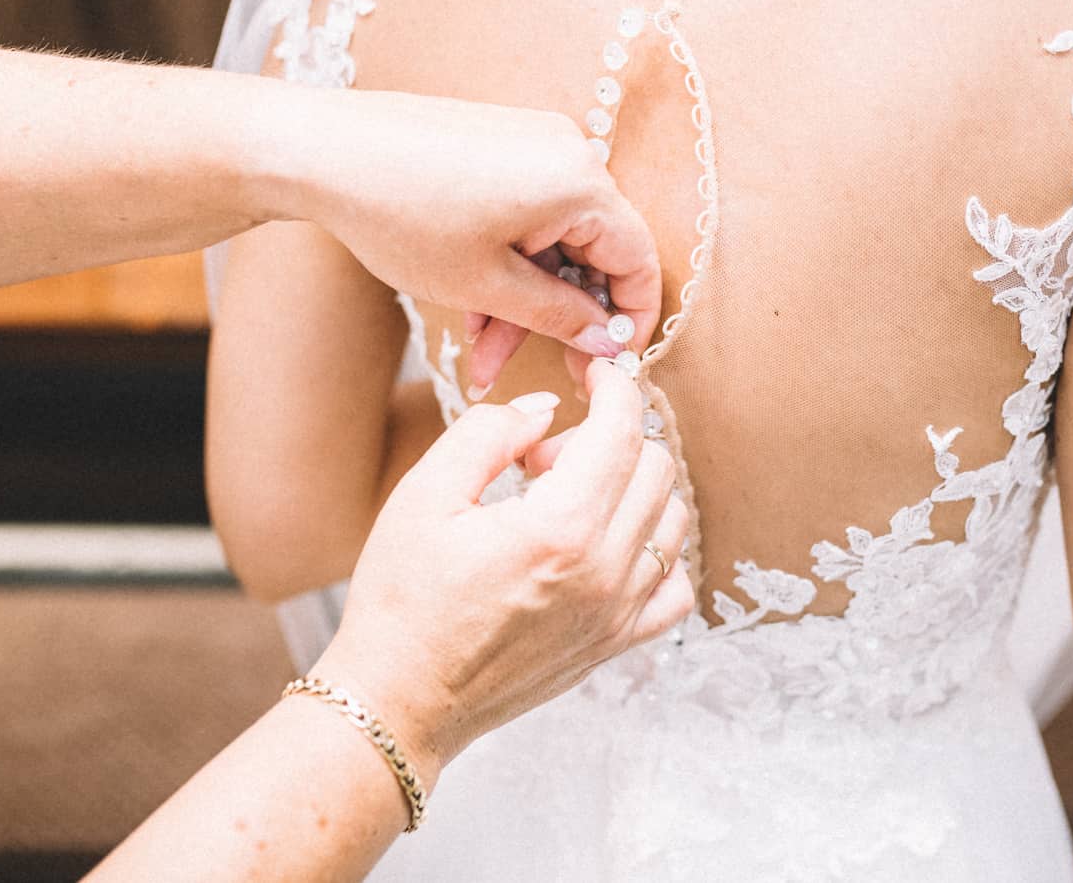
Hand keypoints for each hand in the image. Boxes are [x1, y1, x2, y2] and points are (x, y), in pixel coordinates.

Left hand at [261, 88, 659, 387]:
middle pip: (593, 252)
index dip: (630, 321)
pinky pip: (528, 212)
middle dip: (558, 317)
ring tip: (477, 347)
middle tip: (530, 369)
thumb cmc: (401, 215)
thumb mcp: (486, 286)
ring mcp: (535, 142)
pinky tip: (469, 302)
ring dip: (524, 297)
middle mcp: (569, 151)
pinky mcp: (503, 141)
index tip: (608, 364)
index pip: (640, 260)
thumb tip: (606, 340)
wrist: (322, 150)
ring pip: (554, 239)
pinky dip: (508, 259)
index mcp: (580, 183)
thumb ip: (559, 317)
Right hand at [311, 360, 692, 783]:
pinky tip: (605, 546)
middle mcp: (605, 571)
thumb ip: (490, 433)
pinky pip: (674, 586)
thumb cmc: (400, 600)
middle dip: (608, 440)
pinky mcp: (615, 644)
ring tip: (566, 502)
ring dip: (632, 490)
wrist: (398, 699)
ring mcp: (618, 613)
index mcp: (560, 528)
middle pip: (655, 467)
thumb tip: (545, 408)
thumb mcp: (424, 495)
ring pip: (672, 519)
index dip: (616, 387)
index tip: (598, 372)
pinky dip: (654, 552)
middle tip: (541, 460)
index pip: (622, 432)